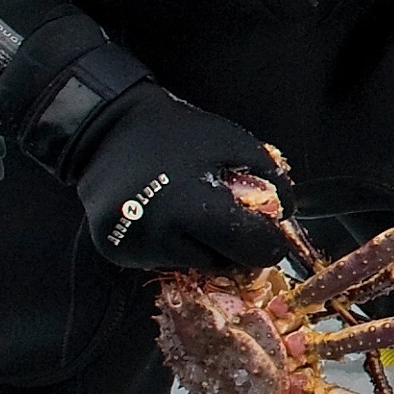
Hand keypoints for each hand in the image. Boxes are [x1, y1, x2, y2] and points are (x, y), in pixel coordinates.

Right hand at [60, 83, 296, 273]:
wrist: (108, 129)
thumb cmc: (177, 133)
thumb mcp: (235, 142)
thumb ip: (270, 179)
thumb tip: (286, 217)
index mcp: (194, 206)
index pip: (251, 249)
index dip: (268, 244)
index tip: (269, 236)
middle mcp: (161, 235)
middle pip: (222, 263)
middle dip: (234, 246)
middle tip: (229, 220)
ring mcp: (134, 247)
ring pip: (190, 265)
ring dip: (200, 247)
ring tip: (190, 212)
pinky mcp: (115, 252)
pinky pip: (160, 261)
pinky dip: (170, 246)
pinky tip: (163, 217)